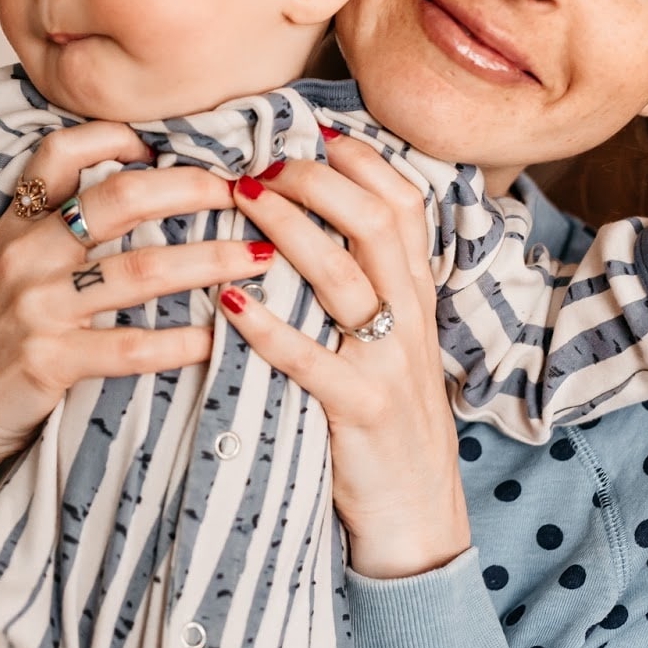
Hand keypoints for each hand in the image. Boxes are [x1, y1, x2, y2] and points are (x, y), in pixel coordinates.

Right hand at [0, 122, 273, 574]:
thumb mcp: (11, 275)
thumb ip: (57, 236)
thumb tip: (142, 196)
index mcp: (16, 226)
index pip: (60, 152)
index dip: (116, 136)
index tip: (168, 143)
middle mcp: (24, 256)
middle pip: (120, 199)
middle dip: (193, 189)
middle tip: (245, 193)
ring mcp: (35, 308)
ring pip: (140, 269)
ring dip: (211, 260)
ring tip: (258, 258)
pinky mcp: (46, 362)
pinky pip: (131, 347)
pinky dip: (182, 341)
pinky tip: (216, 338)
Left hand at [219, 137, 470, 579]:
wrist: (418, 514)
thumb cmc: (387, 418)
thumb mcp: (393, 342)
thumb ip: (370, 284)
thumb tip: (316, 222)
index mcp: (416, 297)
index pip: (404, 205)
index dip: (362, 161)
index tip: (313, 133)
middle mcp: (410, 319)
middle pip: (374, 223)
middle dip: (315, 181)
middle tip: (259, 165)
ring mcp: (388, 364)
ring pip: (343, 276)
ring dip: (289, 229)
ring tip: (241, 200)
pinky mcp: (361, 411)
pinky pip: (311, 359)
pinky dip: (268, 327)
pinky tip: (228, 302)